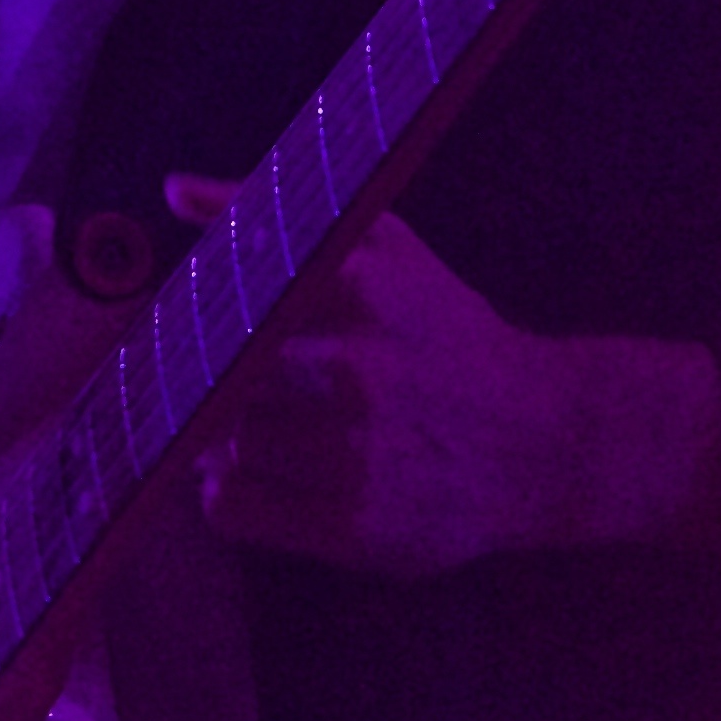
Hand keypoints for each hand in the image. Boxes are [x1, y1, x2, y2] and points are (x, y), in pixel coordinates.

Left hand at [169, 182, 720, 575]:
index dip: (186, 320)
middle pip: (216, 379)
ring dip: (220, 441)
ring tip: (256, 430)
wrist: (545, 441)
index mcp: (360, 291)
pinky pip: (234, 507)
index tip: (178, 330)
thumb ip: (278, 214)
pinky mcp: (352, 527)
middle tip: (215, 386)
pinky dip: (229, 494)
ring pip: (222, 445)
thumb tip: (176, 192)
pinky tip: (264, 476)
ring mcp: (355, 456)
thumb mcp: (385, 250)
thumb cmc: (447, 337)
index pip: (223, 301)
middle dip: (206, 385)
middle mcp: (355, 374)